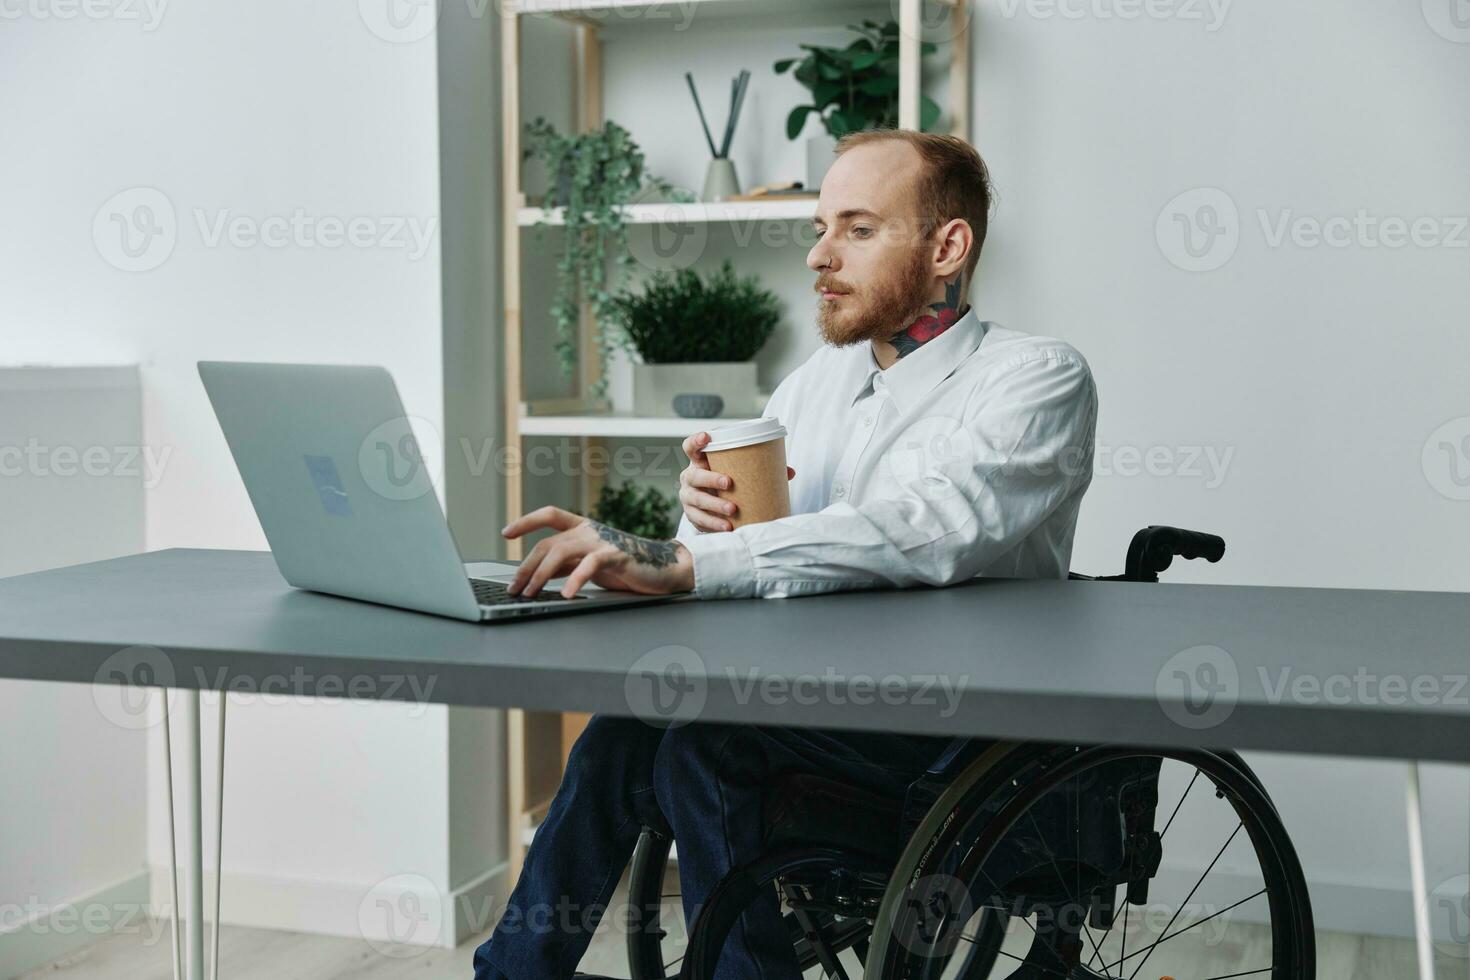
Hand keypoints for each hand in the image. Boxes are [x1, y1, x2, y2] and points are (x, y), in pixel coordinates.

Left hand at [501, 506, 694, 599]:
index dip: (526, 522)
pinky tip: (565, 594)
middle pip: (548, 543)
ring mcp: (602, 541)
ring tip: (530, 593)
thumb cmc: (625, 566)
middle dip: (526, 567)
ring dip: (540, 575)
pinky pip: (589, 565)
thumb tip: (538, 574)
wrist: (663, 568)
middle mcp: (589, 530)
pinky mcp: (615, 555)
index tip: (506, 533)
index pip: (549, 516)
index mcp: (583, 528)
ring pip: (561, 551)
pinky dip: (575, 580)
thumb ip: (567, 563)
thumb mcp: (590, 563)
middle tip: (514, 588)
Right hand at [680, 430, 795, 531]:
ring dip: (714, 505)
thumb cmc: (728, 484)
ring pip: (697, 500)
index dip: (696, 441)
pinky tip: (728, 526)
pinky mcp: (691, 516)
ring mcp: (688, 497)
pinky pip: (700, 520)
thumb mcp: (739, 474)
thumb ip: (761, 470)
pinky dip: (714, 523)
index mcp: (700, 462)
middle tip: (729, 482)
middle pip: (694, 476)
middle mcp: (690, 478)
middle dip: (711, 478)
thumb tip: (789, 472)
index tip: (707, 437)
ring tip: (732, 510)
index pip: (690, 447)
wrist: (714, 508)